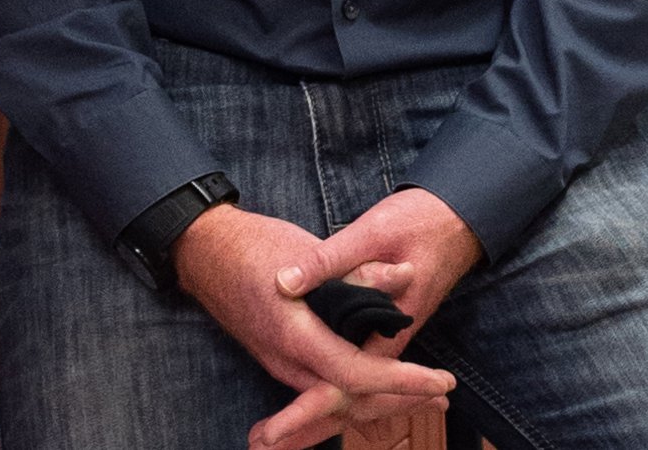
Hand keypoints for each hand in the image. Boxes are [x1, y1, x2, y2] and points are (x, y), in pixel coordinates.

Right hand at [172, 204, 454, 448]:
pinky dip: (356, 389)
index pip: (359, 375)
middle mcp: (288, 362)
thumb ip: (356, 271)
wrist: (204, 253)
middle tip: (443, 395)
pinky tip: (377, 382)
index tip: (440, 382)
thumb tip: (403, 275)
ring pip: (338, 399)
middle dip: (401, 400)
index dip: (403, 381)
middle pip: (353, 399)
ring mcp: (281, 365)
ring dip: (382, 397)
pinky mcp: (280, 359)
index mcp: (296, 337)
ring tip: (424, 394)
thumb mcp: (307, 249)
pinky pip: (323, 387)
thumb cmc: (253, 246)